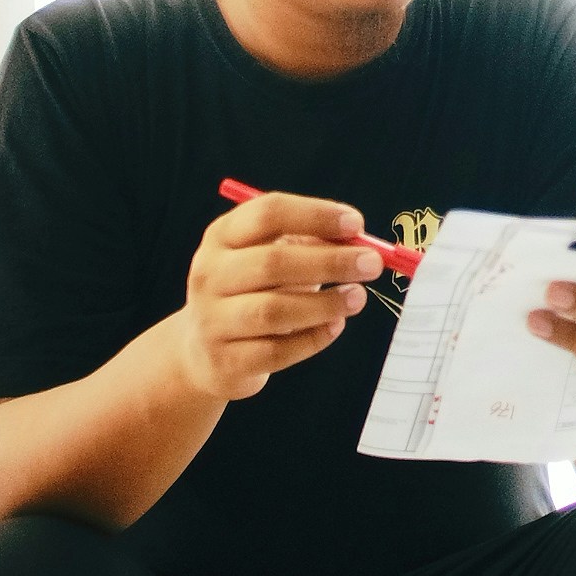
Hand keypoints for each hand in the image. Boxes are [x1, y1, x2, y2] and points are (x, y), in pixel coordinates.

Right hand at [178, 192, 384, 400]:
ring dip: (325, 303)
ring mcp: (212, 320)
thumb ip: (311, 243)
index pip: (268, 214)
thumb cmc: (252, 292)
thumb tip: (358, 242)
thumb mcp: (271, 256)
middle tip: (371, 264)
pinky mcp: (225, 361)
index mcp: (222, 236)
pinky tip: (335, 326)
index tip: (356, 224)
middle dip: (330, 262)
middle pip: (272, 262)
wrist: (204, 351)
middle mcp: (210, 274)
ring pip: (274, 311)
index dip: (315, 215)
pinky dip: (313, 339)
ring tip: (358, 297)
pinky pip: (277, 351)